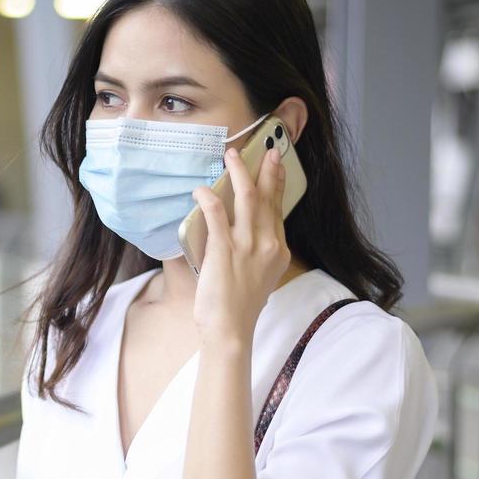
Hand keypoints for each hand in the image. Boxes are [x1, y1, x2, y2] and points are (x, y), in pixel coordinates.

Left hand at [189, 143, 290, 349]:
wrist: (231, 329)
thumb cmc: (241, 308)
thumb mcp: (262, 277)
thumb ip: (260, 254)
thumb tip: (248, 236)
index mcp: (278, 250)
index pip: (278, 209)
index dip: (277, 184)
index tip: (275, 165)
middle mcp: (267, 244)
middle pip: (267, 197)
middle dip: (266, 170)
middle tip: (263, 149)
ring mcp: (246, 246)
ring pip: (247, 198)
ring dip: (239, 173)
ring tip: (231, 156)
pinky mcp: (224, 250)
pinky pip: (217, 214)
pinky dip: (208, 197)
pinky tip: (200, 189)